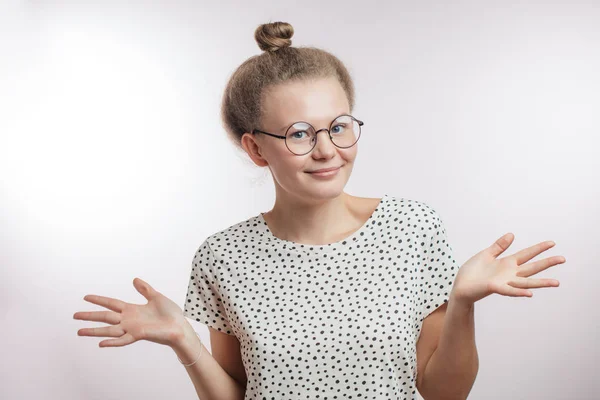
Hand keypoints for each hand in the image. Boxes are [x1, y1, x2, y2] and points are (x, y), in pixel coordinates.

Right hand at [74, 277, 188, 347]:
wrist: (179, 326)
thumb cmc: (170, 314)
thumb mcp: (156, 297)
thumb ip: (144, 289)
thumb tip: (134, 279)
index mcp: (132, 309)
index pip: (111, 303)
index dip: (99, 300)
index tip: (85, 297)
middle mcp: (129, 320)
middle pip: (105, 316)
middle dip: (90, 316)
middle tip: (74, 315)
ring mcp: (132, 328)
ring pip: (109, 330)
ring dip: (94, 331)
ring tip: (79, 331)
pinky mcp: (138, 335)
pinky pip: (122, 340)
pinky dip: (112, 342)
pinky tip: (100, 343)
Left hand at [450, 233, 565, 304]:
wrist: (461, 285)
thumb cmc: (472, 272)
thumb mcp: (486, 254)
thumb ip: (499, 246)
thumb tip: (512, 234)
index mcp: (507, 263)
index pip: (526, 254)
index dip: (539, 248)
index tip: (552, 243)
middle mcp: (509, 273)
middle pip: (532, 267)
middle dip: (547, 263)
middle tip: (563, 259)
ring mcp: (504, 282)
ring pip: (526, 282)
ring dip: (540, 282)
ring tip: (556, 282)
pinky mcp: (494, 288)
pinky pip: (509, 291)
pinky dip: (519, 292)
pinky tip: (530, 293)